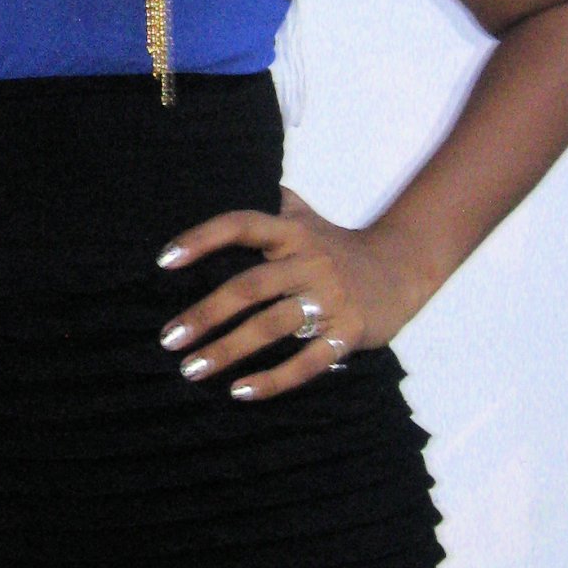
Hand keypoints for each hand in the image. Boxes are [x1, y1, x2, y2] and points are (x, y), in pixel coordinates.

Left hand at [157, 187, 406, 400]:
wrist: (403, 267)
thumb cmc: (339, 246)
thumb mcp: (307, 218)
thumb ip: (270, 203)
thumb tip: (228, 175)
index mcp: (293, 232)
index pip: (242, 225)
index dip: (202, 239)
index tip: (163, 261)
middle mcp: (309, 262)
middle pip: (249, 286)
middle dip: (205, 314)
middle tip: (169, 339)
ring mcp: (330, 299)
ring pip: (272, 326)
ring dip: (228, 350)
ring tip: (192, 369)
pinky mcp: (347, 333)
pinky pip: (306, 362)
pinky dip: (273, 380)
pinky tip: (240, 392)